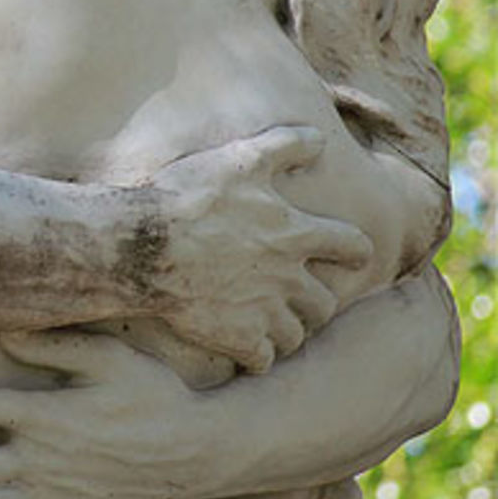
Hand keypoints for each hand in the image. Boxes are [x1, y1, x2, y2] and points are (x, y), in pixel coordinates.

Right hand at [150, 126, 371, 371]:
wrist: (142, 245)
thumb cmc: (188, 196)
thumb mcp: (239, 158)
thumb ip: (285, 145)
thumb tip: (320, 138)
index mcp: (293, 232)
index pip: (351, 245)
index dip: (356, 251)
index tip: (355, 256)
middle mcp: (287, 275)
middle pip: (324, 302)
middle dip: (317, 301)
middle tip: (304, 300)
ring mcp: (263, 310)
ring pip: (296, 335)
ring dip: (288, 331)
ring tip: (274, 326)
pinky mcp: (236, 338)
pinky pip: (263, 360)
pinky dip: (258, 356)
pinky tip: (246, 348)